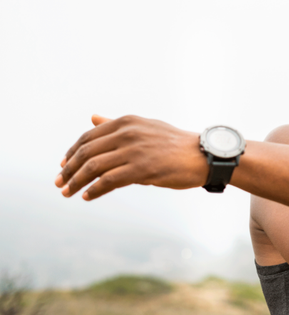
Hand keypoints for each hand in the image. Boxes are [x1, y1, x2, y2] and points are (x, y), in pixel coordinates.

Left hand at [55, 114, 207, 199]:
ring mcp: (135, 150)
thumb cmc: (175, 144)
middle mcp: (128, 133)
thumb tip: (93, 118)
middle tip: (59, 182)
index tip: (63, 166)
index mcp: (127, 122)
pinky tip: (87, 196)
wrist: (203, 156)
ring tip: (67, 192)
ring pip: (94, 167)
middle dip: (68, 169)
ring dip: (76, 181)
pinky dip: (94, 190)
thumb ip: (117, 124)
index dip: (71, 152)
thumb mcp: (145, 127)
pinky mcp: (142, 169)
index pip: (88, 137)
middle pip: (86, 152)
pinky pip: (109, 181)